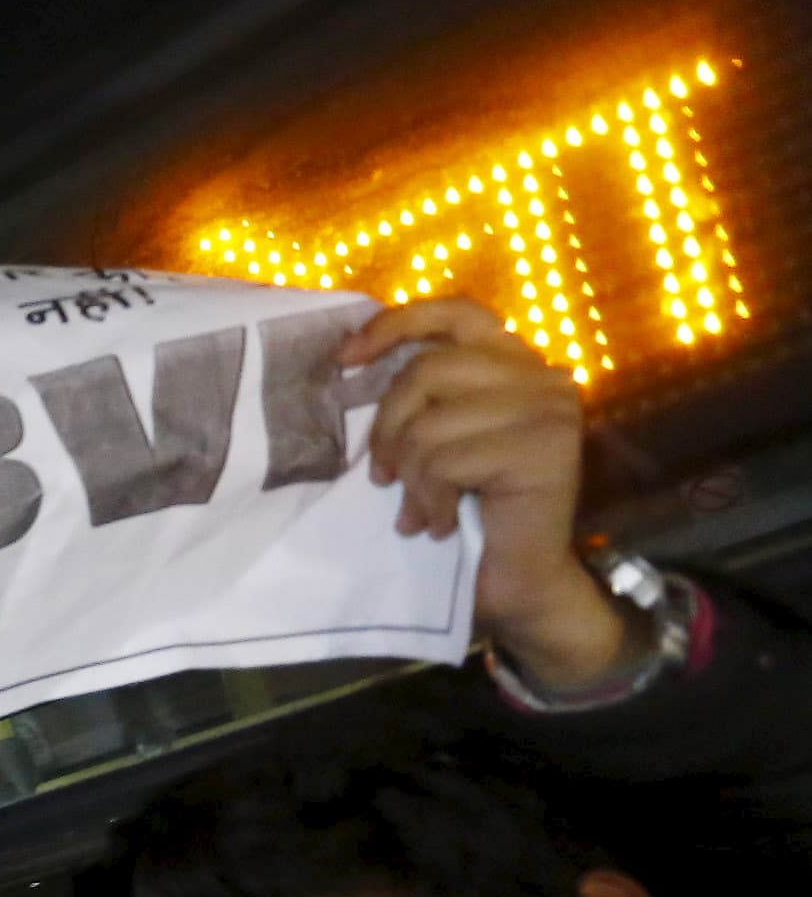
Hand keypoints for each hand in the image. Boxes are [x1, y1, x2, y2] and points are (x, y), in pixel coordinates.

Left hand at [340, 298, 624, 687]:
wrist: (519, 582)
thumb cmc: (469, 513)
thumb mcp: (436, 442)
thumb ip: (421, 398)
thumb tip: (349, 359)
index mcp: (514, 363)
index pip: (455, 314)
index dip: (396, 326)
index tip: (345, 358)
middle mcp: (542, 374)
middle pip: (428, 370)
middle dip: (388, 427)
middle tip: (381, 477)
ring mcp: (550, 408)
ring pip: (432, 423)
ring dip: (411, 476)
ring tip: (419, 509)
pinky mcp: (546, 447)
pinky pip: (448, 462)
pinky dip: (430, 500)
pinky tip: (441, 525)